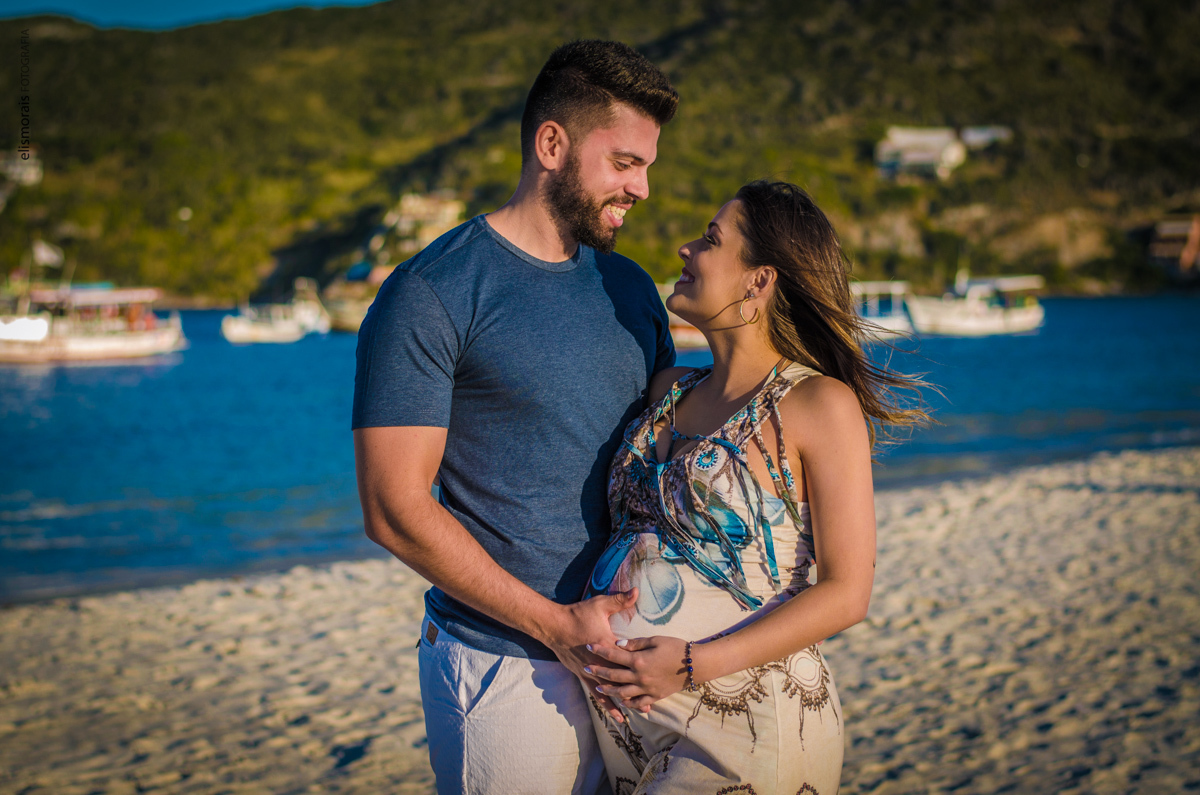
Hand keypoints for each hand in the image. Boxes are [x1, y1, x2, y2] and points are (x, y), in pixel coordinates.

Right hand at [540, 589, 637, 722]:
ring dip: (622, 702)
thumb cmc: (577, 614)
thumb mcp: (599, 605)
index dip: (640, 668)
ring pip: (609, 691)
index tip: (655, 677)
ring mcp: (589, 670)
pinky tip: (612, 714)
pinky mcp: (582, 675)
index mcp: (607, 646)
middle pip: (620, 680)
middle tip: (650, 705)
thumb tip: (636, 591)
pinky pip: (595, 692)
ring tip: (636, 713)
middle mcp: (599, 662)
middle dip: (636, 692)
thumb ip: (619, 600)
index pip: (626, 659)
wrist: (554, 626)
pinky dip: (605, 703)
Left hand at [584, 635, 689, 713]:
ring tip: (598, 688)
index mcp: (639, 660)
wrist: (695, 665)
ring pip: (623, 692)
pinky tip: (622, 702)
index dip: (600, 650)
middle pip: (614, 675)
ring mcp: (647, 688)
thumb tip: (619, 644)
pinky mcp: (655, 696)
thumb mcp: (655, 640)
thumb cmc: (675, 647)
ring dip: (609, 691)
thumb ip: (636, 643)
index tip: (589, 646)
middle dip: (598, 671)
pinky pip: (638, 703)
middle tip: (585, 667)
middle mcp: (640, 677)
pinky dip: (629, 703)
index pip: (614, 655)